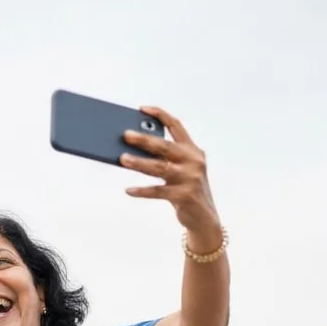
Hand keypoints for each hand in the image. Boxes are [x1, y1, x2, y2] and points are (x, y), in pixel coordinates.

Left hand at [120, 107, 222, 240]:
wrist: (204, 217)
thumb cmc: (185, 188)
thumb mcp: (180, 169)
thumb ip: (164, 158)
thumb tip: (130, 149)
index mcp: (192, 150)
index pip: (176, 126)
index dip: (159, 115)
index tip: (142, 109)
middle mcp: (193, 161)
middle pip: (165, 146)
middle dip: (144, 139)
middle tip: (125, 135)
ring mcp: (190, 178)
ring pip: (159, 167)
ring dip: (139, 163)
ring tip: (122, 159)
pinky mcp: (184, 195)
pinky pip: (158, 191)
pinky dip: (142, 190)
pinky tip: (128, 190)